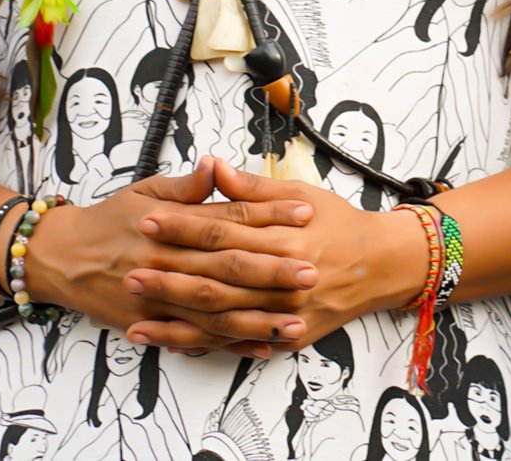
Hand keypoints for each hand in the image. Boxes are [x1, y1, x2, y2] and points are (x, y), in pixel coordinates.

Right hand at [25, 160, 316, 356]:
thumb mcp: (145, 192)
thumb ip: (186, 187)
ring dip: (258, 316)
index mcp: (172, 223)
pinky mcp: (150, 322)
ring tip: (296, 320)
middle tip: (311, 272)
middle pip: (227, 266)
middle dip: (271, 271)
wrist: (60, 256)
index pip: (229, 218)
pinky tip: (260, 346)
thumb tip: (215, 167)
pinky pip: (194, 337)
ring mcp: (158, 296)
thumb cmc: (110, 220)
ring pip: (215, 309)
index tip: (305, 214)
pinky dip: (229, 343)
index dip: (269, 217)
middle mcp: (167, 260)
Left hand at [123, 159, 427, 351]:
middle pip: (216, 278)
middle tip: (128, 271)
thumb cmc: (340, 224)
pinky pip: (236, 342)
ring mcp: (284, 311)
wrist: (381, 265)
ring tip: (135, 316)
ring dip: (175, 318)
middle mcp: (283, 277)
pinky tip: (169, 342)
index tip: (147, 220)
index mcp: (284, 236)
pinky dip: (200, 344)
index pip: (223, 232)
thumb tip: (210, 166)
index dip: (182, 226)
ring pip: (220, 318)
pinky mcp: (284, 335)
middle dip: (169, 276)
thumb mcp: (301, 194)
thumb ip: (251, 188)